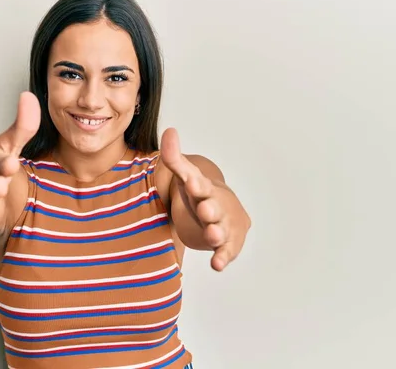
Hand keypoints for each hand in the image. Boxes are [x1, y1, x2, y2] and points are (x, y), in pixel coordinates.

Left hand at [161, 128, 247, 270]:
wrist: (225, 212)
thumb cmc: (201, 194)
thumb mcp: (186, 177)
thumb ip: (174, 158)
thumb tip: (169, 130)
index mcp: (204, 190)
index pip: (199, 185)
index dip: (196, 185)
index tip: (193, 183)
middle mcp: (216, 207)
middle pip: (213, 208)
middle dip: (210, 209)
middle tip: (206, 210)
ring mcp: (222, 226)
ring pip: (221, 230)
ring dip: (217, 232)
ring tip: (214, 234)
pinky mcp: (225, 245)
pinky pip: (225, 253)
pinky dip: (222, 258)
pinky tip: (217, 265)